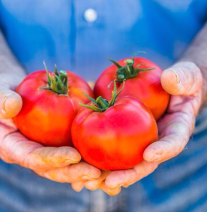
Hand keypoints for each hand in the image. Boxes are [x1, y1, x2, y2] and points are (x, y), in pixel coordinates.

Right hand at [0, 73, 100, 183]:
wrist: (17, 92)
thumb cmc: (6, 92)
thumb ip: (1, 99)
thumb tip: (12, 105)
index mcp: (14, 146)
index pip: (33, 158)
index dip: (53, 158)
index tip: (74, 155)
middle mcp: (30, 154)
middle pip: (53, 169)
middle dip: (74, 172)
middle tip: (96, 173)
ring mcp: (45, 151)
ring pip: (66, 167)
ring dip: (85, 171)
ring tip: (105, 172)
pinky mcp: (57, 145)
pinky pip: (73, 155)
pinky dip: (87, 160)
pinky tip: (104, 163)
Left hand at [72, 61, 202, 194]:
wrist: (167, 87)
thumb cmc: (180, 83)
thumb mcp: (186, 77)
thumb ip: (183, 78)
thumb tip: (170, 78)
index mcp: (176, 129)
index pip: (173, 143)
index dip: (163, 150)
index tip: (148, 154)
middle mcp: (157, 140)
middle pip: (144, 162)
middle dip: (128, 174)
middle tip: (110, 182)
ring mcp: (140, 140)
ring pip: (125, 161)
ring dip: (108, 173)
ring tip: (89, 181)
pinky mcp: (125, 134)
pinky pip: (112, 146)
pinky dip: (98, 157)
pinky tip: (82, 162)